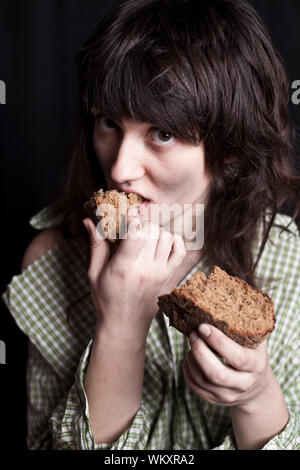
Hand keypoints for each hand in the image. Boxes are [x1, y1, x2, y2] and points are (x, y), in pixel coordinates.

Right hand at [83, 207, 186, 337]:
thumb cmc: (106, 299)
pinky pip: (181, 252)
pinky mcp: (169, 278)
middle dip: (143, 223)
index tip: (129, 213)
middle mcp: (145, 269)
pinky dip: (175, 241)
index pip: (135, 232)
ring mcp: (160, 273)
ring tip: (146, 236)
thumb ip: (96, 245)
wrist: (125, 325)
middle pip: (152, 230)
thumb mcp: (95, 273)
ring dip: (157, 231)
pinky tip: (163, 242)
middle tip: (135, 226)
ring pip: (167, 237)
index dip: (133, 217)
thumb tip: (88, 220)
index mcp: (123, 267)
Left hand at [182, 323, 273, 409]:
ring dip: (191, 359)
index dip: (218, 342)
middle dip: (200, 351)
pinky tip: (189, 356)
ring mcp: (229, 395)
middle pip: (217, 374)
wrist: (257, 388)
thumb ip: (244, 323)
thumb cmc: (253, 353)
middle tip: (193, 334)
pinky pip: (195, 387)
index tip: (203, 326)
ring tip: (192, 342)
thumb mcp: (256, 340)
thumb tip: (223, 293)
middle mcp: (244, 384)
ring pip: (203, 381)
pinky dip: (187, 370)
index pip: (237, 357)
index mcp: (256, 366)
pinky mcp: (215, 400)